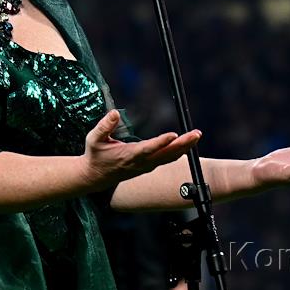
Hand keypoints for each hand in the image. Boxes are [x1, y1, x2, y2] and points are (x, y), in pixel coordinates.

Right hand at [79, 110, 200, 189]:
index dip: (161, 142)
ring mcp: (146, 166)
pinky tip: (188, 144)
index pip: (148, 149)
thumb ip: (104, 126)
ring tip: (196, 135)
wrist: (96, 177)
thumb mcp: (93, 139)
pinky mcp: (149, 166)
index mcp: (128, 155)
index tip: (174, 134)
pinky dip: (179, 151)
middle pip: (166, 154)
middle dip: (183, 144)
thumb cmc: (95, 155)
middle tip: (196, 134)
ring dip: (184, 147)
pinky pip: (167, 159)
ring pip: (169, 157)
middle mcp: (140, 163)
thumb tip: (114, 113)